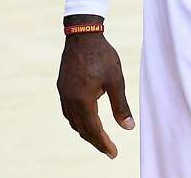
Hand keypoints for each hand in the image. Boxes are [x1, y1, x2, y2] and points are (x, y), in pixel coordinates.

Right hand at [57, 23, 133, 157]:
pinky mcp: (62, 87)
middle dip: (95, 140)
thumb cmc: (102, 56)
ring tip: (99, 137)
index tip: (113, 153)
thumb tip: (128, 127)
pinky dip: (78, 119)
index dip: (103, 143)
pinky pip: (68, 110)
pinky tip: (86, 118)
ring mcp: (63, 94)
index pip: (93, 129)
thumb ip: (120, 105)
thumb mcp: (116, 80)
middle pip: (82, 128)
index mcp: (83, 100)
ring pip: (73, 121)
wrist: (83, 35)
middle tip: (109, 149)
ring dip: (86, 131)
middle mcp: (69, 100)